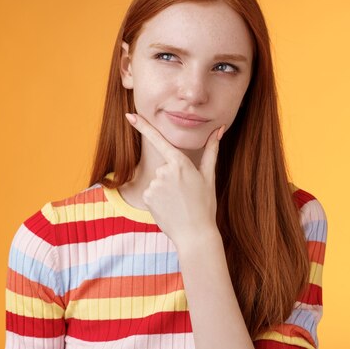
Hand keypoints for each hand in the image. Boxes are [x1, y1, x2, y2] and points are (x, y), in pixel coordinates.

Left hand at [124, 112, 224, 247]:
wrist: (195, 234)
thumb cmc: (205, 204)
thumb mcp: (209, 176)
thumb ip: (211, 150)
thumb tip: (219, 129)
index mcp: (180, 163)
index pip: (159, 140)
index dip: (143, 126)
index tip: (129, 115)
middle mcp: (164, 171)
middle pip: (164, 167)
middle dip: (173, 177)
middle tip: (186, 193)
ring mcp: (154, 184)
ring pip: (157, 180)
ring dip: (166, 189)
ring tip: (179, 202)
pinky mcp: (146, 197)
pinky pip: (151, 192)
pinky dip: (158, 199)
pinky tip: (169, 207)